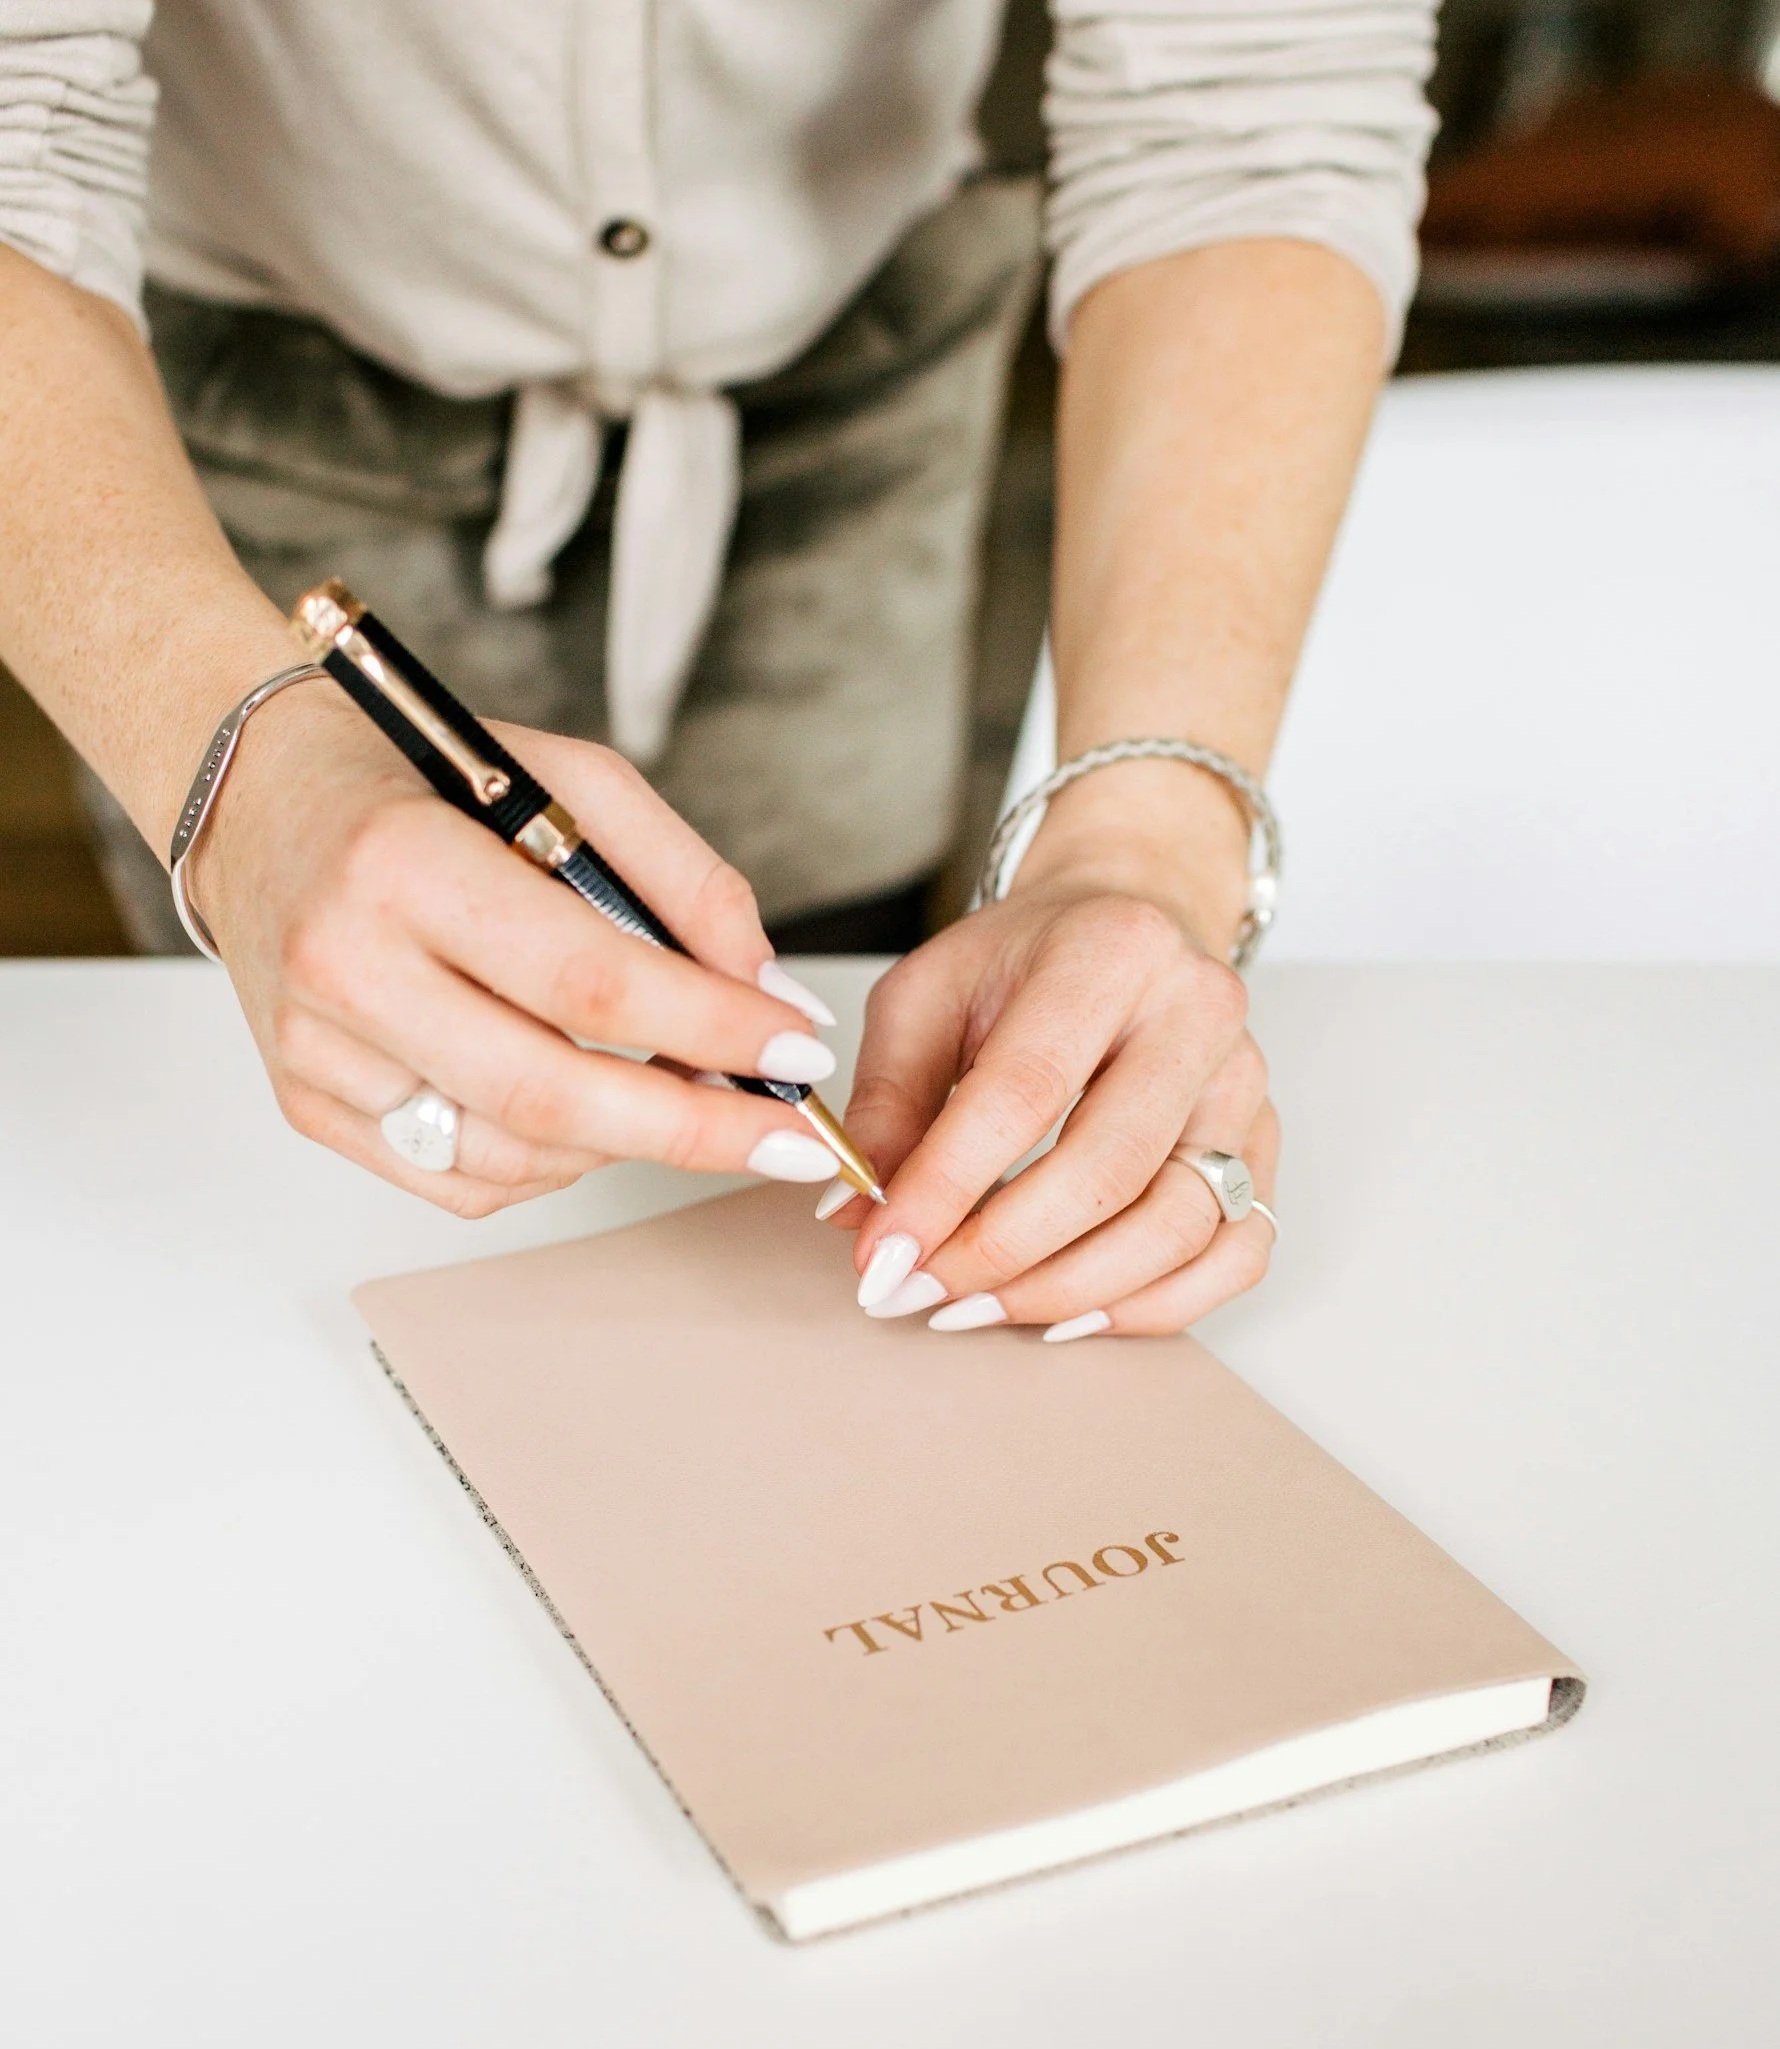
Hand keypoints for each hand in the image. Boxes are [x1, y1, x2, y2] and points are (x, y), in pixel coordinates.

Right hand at [193, 686, 843, 1215]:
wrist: (255, 797)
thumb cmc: (421, 781)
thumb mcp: (566, 780)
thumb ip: (683, 880)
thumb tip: (773, 997)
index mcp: (403, 863)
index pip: (588, 980)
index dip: (711, 1027)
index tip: (802, 1050)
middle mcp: (344, 966)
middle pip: (550, 1093)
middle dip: (694, 1126)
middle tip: (791, 1138)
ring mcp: (317, 1051)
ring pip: (512, 1153)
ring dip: (629, 1141)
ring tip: (691, 1097)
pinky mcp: (309, 1105)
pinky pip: (462, 1179)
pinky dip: (554, 1160)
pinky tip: (591, 1111)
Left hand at [821, 832, 1278, 1340]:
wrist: (1126, 925)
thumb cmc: (1023, 963)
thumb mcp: (926, 997)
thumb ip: (887, 1102)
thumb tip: (859, 1218)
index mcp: (1110, 951)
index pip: (1025, 1091)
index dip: (948, 1186)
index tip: (882, 1253)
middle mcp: (1198, 1014)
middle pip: (1109, 1170)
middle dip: (1001, 1253)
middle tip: (919, 1290)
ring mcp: (1244, 1084)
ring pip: (1180, 1225)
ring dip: (1069, 1289)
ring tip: (979, 1308)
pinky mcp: (1264, 1142)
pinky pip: (1236, 1253)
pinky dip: (1153, 1304)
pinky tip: (1070, 1313)